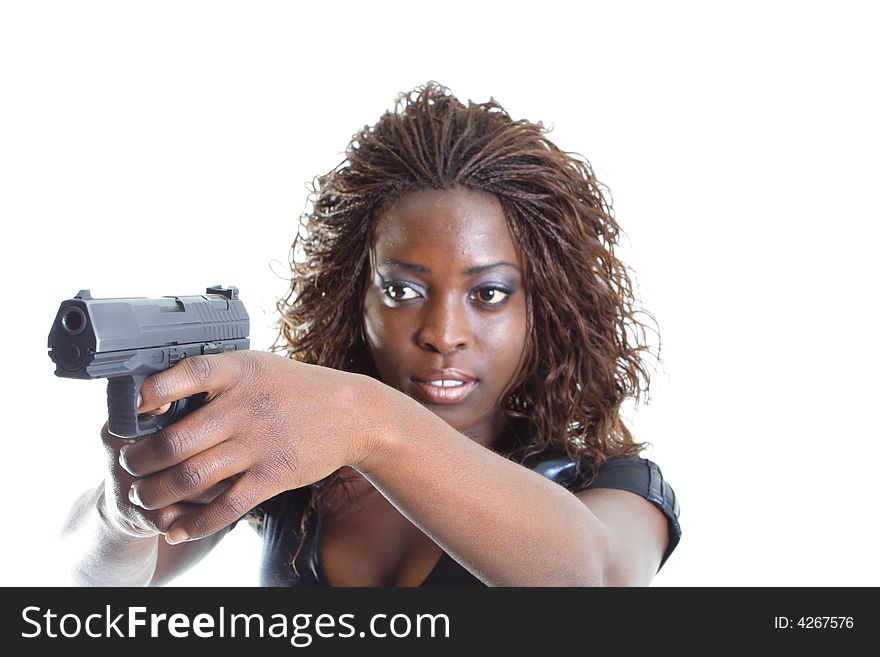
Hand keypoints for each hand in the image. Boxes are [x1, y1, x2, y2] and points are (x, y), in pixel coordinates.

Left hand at [117, 350, 387, 543]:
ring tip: (144, 496)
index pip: (183, 376)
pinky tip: (177, 529)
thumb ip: (214, 378)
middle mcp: (244, 408)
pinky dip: (195, 523)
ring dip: (157, 494)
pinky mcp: (272, 476)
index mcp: (237, 372)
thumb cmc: (296, 388)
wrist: (351, 413)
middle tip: (129, 466)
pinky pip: (225, 507)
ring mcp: (258, 445)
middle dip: (139, 460)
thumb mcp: (256, 366)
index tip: (132, 411)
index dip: (149, 394)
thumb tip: (158, 398)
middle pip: (173, 441)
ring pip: (191, 478)